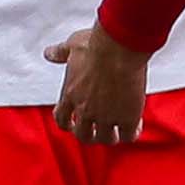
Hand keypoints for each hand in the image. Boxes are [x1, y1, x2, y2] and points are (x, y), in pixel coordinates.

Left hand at [45, 25, 152, 147]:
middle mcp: (86, 109)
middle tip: (96, 132)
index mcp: (70, 94)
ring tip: (116, 134)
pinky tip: (134, 125)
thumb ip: (60, 52)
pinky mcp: (127, 117)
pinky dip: (130, 133)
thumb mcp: (73, 46)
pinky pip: (128, 135)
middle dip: (89, 135)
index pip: (61, 118)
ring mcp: (106, 116)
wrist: (118, 50)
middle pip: (83, 135)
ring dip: (110, 137)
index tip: (72, 123)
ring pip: (105, 138)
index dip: (67, 123)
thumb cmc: (96, 46)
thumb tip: (50, 53)